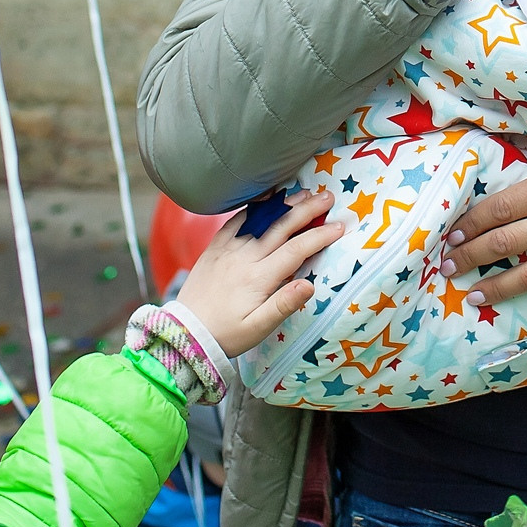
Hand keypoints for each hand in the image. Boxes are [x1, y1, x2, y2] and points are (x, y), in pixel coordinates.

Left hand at [173, 189, 347, 357]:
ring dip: (284, 204)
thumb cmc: (227, 334)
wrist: (185, 333)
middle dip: (307, 209)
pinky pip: (235, 221)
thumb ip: (283, 305)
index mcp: (258, 278)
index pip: (296, 249)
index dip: (320, 236)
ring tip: (304, 192)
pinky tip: (266, 200)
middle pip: (281, 226)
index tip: (340, 225)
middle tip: (328, 196)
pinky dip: (253, 207)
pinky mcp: (214, 248)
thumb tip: (310, 284)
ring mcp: (227, 249)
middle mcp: (244, 257)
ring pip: (260, 219)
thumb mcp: (257, 329)